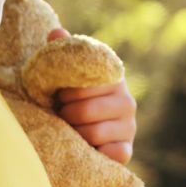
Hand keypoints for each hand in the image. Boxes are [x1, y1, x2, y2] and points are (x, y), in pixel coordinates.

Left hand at [47, 28, 136, 163]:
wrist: (81, 131)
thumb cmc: (71, 97)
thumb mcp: (66, 75)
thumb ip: (63, 53)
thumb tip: (56, 32)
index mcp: (113, 78)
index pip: (84, 84)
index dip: (64, 93)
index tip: (59, 95)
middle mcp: (127, 101)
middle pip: (85, 111)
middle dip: (66, 115)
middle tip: (62, 115)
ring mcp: (129, 127)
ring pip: (93, 133)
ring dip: (74, 134)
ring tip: (69, 130)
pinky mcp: (126, 150)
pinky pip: (109, 154)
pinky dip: (93, 153)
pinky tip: (86, 147)